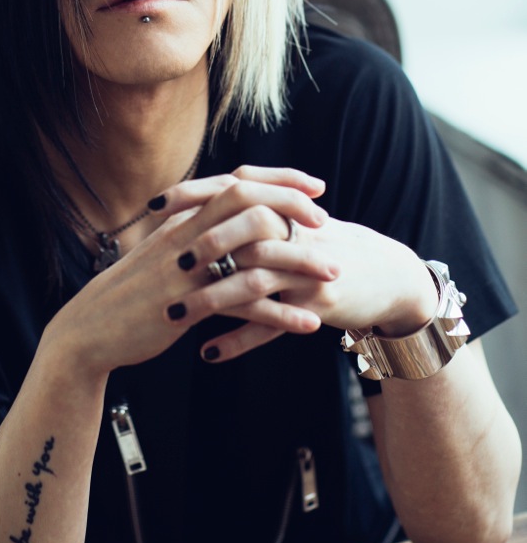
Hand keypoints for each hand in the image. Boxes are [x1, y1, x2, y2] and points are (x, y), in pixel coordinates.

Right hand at [40, 165, 328, 378]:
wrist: (90, 329)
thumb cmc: (131, 292)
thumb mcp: (162, 251)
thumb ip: (194, 231)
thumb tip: (229, 219)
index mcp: (184, 218)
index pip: (237, 182)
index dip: (278, 180)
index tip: (313, 185)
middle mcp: (186, 235)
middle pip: (247, 202)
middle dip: (292, 206)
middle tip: (326, 220)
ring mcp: (187, 271)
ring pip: (253, 257)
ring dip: (298, 265)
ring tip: (334, 275)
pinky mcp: (188, 307)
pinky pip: (244, 308)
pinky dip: (280, 316)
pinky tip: (308, 324)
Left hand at [159, 173, 437, 361]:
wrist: (388, 276)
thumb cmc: (329, 247)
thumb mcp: (296, 223)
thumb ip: (252, 211)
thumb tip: (198, 204)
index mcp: (284, 208)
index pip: (233, 190)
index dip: (194, 195)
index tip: (154, 206)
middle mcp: (295, 234)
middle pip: (243, 232)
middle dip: (203, 246)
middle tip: (167, 263)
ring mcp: (306, 269)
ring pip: (254, 281)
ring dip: (211, 299)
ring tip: (174, 315)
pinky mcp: (318, 304)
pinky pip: (273, 324)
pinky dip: (239, 340)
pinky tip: (208, 353)